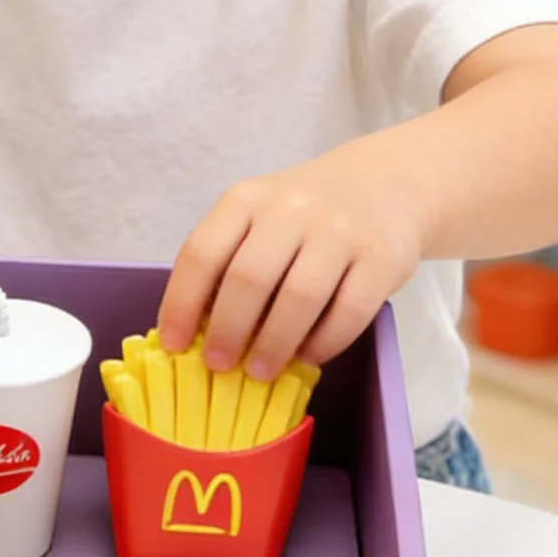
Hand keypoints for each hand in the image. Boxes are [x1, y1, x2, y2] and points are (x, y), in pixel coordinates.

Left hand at [156, 148, 424, 378]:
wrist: (382, 185)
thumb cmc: (303, 215)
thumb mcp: (256, 218)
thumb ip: (228, 260)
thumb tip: (196, 330)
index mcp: (246, 199)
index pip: (202, 254)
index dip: (182, 303)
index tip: (174, 344)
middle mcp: (290, 209)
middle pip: (249, 278)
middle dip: (228, 331)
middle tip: (219, 365)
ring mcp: (339, 231)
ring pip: (299, 298)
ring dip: (274, 343)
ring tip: (260, 371)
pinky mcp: (381, 258)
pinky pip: (350, 311)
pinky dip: (324, 342)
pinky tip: (308, 356)